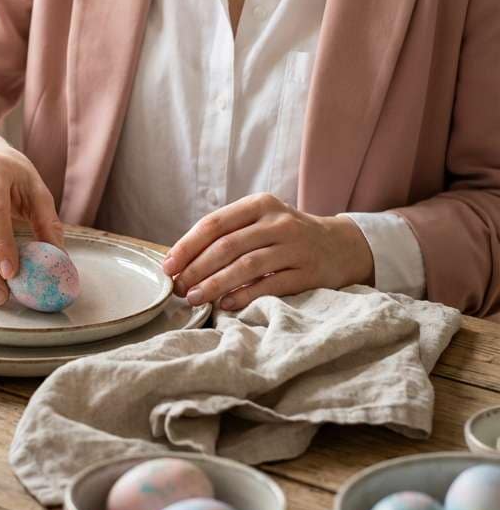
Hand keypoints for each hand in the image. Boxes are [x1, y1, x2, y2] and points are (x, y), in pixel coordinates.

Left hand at [160, 193, 373, 310]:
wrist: (341, 246)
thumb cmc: (287, 236)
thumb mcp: (261, 221)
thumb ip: (228, 234)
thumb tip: (181, 261)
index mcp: (259, 205)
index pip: (214, 224)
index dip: (187, 246)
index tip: (168, 266)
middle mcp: (277, 222)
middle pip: (227, 246)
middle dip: (197, 269)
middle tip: (179, 288)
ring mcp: (295, 246)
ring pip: (246, 266)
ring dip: (215, 284)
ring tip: (195, 298)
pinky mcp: (309, 272)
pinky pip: (271, 285)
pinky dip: (245, 295)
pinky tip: (226, 305)